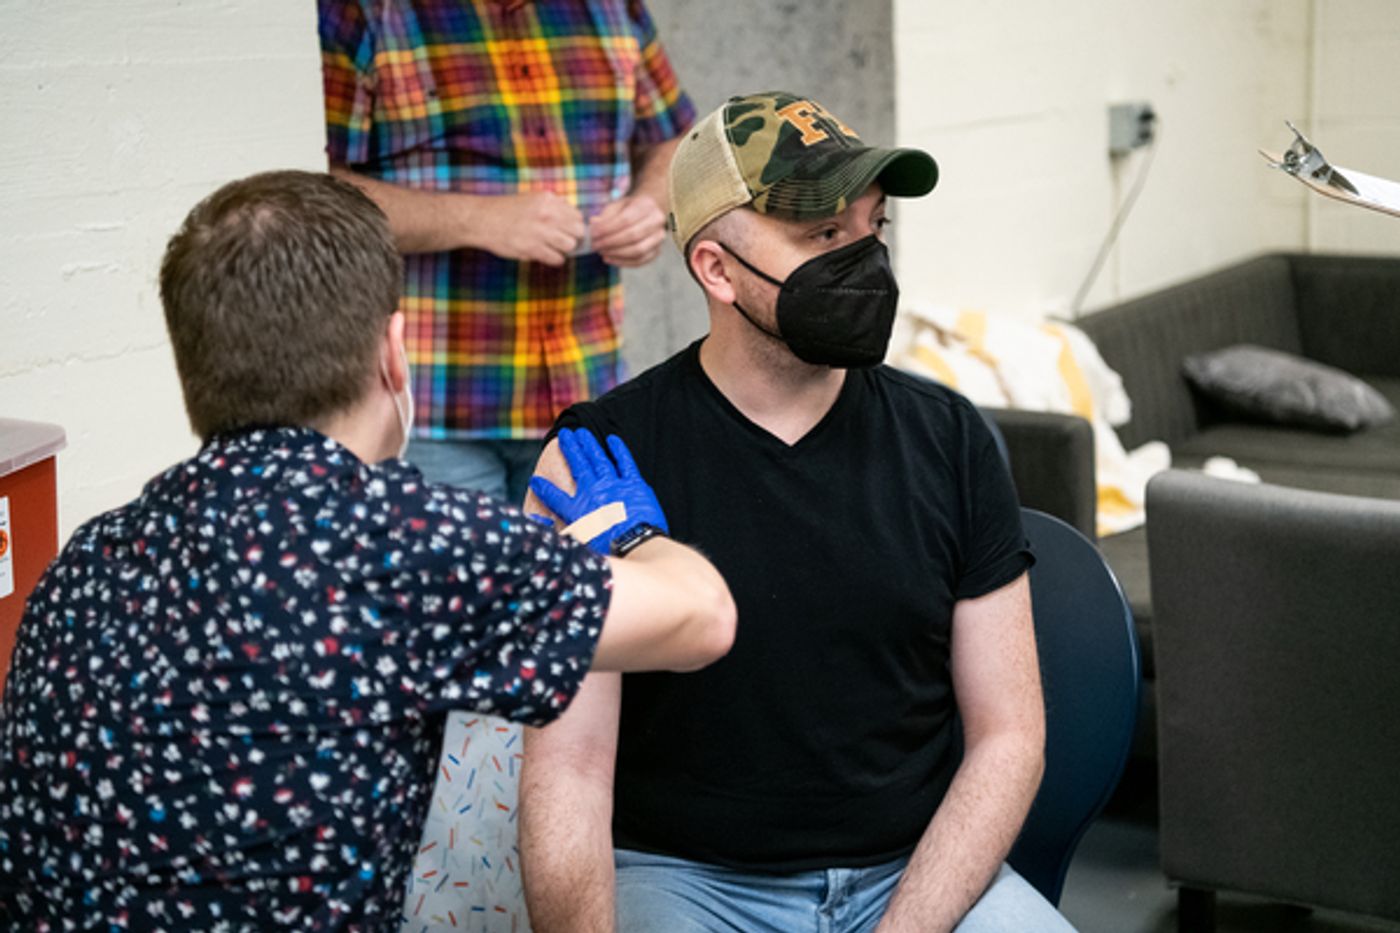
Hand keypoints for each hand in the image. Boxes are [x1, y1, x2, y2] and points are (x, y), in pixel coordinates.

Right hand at [472, 191, 584, 265]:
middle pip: (578, 231)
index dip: (574, 225)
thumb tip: (572, 213)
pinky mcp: (532, 248)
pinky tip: (546, 255)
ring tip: (553, 248)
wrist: (482, 220)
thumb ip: (553, 204)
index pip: (577, 215)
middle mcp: (547, 214)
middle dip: (572, 237)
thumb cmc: (506, 210)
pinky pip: (557, 259)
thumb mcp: (531, 198)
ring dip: (564, 249)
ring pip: (570, 245)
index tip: (567, 230)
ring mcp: (540, 232)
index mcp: (548, 200)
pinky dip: (554, 260)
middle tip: (562, 240)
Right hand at [528, 428, 667, 554]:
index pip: (555, 497)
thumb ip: (562, 538)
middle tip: (565, 434)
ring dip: (589, 444)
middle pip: (578, 465)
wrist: (636, 547)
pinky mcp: (635, 484)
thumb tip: (544, 529)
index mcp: (577, 511)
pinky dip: (619, 450)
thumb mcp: (579, 549)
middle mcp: (593, 493)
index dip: (544, 488)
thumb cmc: (610, 553)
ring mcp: (614, 485)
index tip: (536, 480)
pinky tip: (613, 439)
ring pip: (598, 458)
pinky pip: (625, 462)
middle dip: (570, 449)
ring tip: (582, 432)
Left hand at [588, 193, 666, 267]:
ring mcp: (659, 237)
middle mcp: (657, 220)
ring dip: (617, 254)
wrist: (646, 215)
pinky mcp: (657, 251)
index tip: (594, 234)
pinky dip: (623, 262)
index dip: (608, 228)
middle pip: (633, 236)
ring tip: (602, 252)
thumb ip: (605, 215)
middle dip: (611, 242)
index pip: (626, 219)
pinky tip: (609, 259)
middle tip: (596, 245)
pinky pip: (640, 261)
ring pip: (638, 250)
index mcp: (647, 205)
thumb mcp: (616, 206)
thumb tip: (593, 223)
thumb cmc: (628, 210)